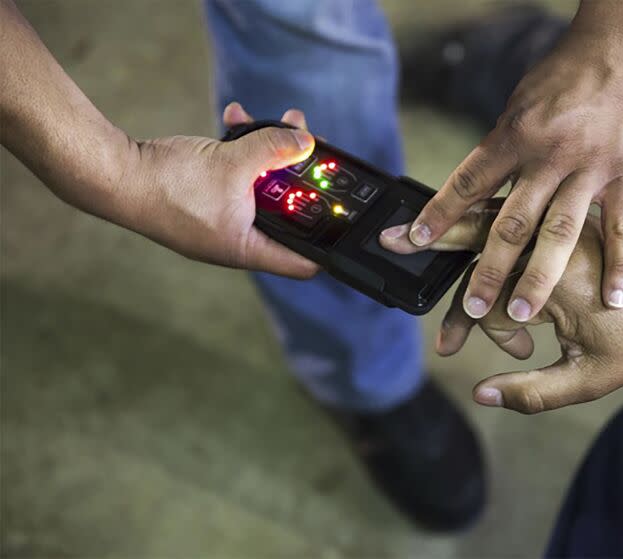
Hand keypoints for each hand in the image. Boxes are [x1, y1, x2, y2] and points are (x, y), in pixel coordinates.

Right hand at [118, 103, 318, 277]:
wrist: (114, 174)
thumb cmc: (167, 186)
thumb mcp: (231, 163)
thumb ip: (273, 149)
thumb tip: (306, 140)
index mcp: (247, 248)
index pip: (303, 262)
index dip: (328, 248)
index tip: (345, 226)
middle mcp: (236, 239)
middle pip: (286, 214)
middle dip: (302, 179)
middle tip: (314, 149)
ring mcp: (220, 219)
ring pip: (261, 189)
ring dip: (272, 155)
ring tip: (284, 123)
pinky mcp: (205, 198)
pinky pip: (235, 176)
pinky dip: (241, 149)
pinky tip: (238, 119)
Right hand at [383, 207, 622, 413]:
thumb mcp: (590, 379)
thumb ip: (532, 392)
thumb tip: (482, 395)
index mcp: (554, 279)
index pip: (488, 299)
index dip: (482, 332)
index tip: (490, 354)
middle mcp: (553, 243)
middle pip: (478, 239)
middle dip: (431, 241)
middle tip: (389, 240)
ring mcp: (562, 225)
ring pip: (496, 221)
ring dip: (459, 226)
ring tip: (423, 224)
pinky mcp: (570, 221)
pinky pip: (521, 212)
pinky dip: (491, 217)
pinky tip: (473, 216)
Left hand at [386, 20, 622, 323]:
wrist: (621, 48)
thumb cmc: (562, 75)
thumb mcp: (518, 105)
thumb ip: (501, 150)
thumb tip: (472, 188)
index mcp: (516, 135)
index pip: (469, 182)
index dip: (438, 214)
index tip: (411, 242)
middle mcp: (550, 156)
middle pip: (513, 221)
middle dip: (489, 267)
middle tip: (472, 306)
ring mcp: (589, 168)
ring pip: (562, 231)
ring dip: (540, 276)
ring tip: (522, 313)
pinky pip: (622, 227)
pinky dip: (619, 264)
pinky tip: (613, 299)